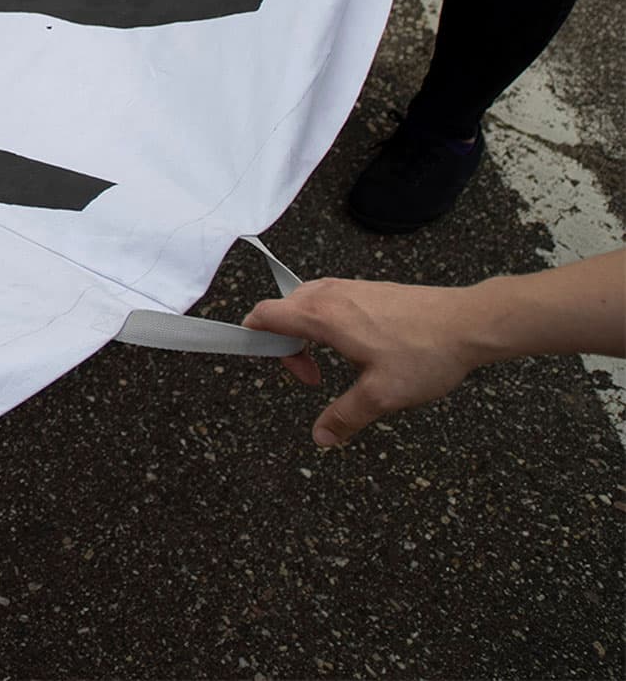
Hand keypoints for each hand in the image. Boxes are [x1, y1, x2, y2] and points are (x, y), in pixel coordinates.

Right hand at [242, 278, 491, 446]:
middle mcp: (330, 294)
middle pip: (282, 310)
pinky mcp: (370, 289)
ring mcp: (351, 288)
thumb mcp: (382, 395)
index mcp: (322, 316)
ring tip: (334, 364)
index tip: (272, 366)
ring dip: (307, 334)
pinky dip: (327, 323)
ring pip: (306, 304)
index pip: (264, 314)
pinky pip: (329, 300)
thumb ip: (345, 416)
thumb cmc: (427, 353)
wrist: (471, 322)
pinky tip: (357, 348)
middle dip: (286, 345)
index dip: (254, 338)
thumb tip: (322, 437)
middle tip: (314, 378)